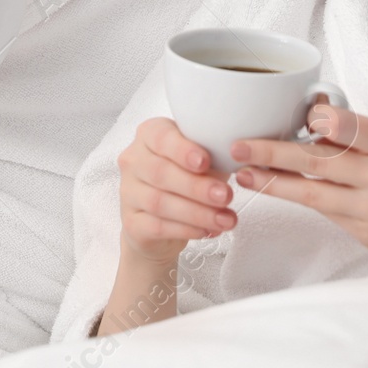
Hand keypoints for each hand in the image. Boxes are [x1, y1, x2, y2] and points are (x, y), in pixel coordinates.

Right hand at [117, 117, 236, 264]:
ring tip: (225, 219)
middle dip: (197, 186)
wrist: (158, 222)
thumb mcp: (201, 162)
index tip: (205, 161)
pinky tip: (207, 230)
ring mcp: (128, 192)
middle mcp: (134, 161)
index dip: (183, 150)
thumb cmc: (184, 181)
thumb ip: (213, 154)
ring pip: (160, 202)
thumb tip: (238, 158)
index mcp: (149, 136)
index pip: (162, 138)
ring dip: (197, 212)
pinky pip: (158, 226)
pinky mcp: (131, 222)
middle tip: (226, 196)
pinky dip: (186, 229)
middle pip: (161, 172)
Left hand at [230, 103, 367, 259]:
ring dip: (274, 181)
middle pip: (320, 159)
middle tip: (238, 144)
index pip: (346, 124)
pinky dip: (298, 199)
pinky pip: (325, 211)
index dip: (315, 119)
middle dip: (273, 151)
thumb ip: (364, 134)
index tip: (293, 117)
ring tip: (243, 172)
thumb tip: (311, 118)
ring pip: (313, 192)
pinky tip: (273, 189)